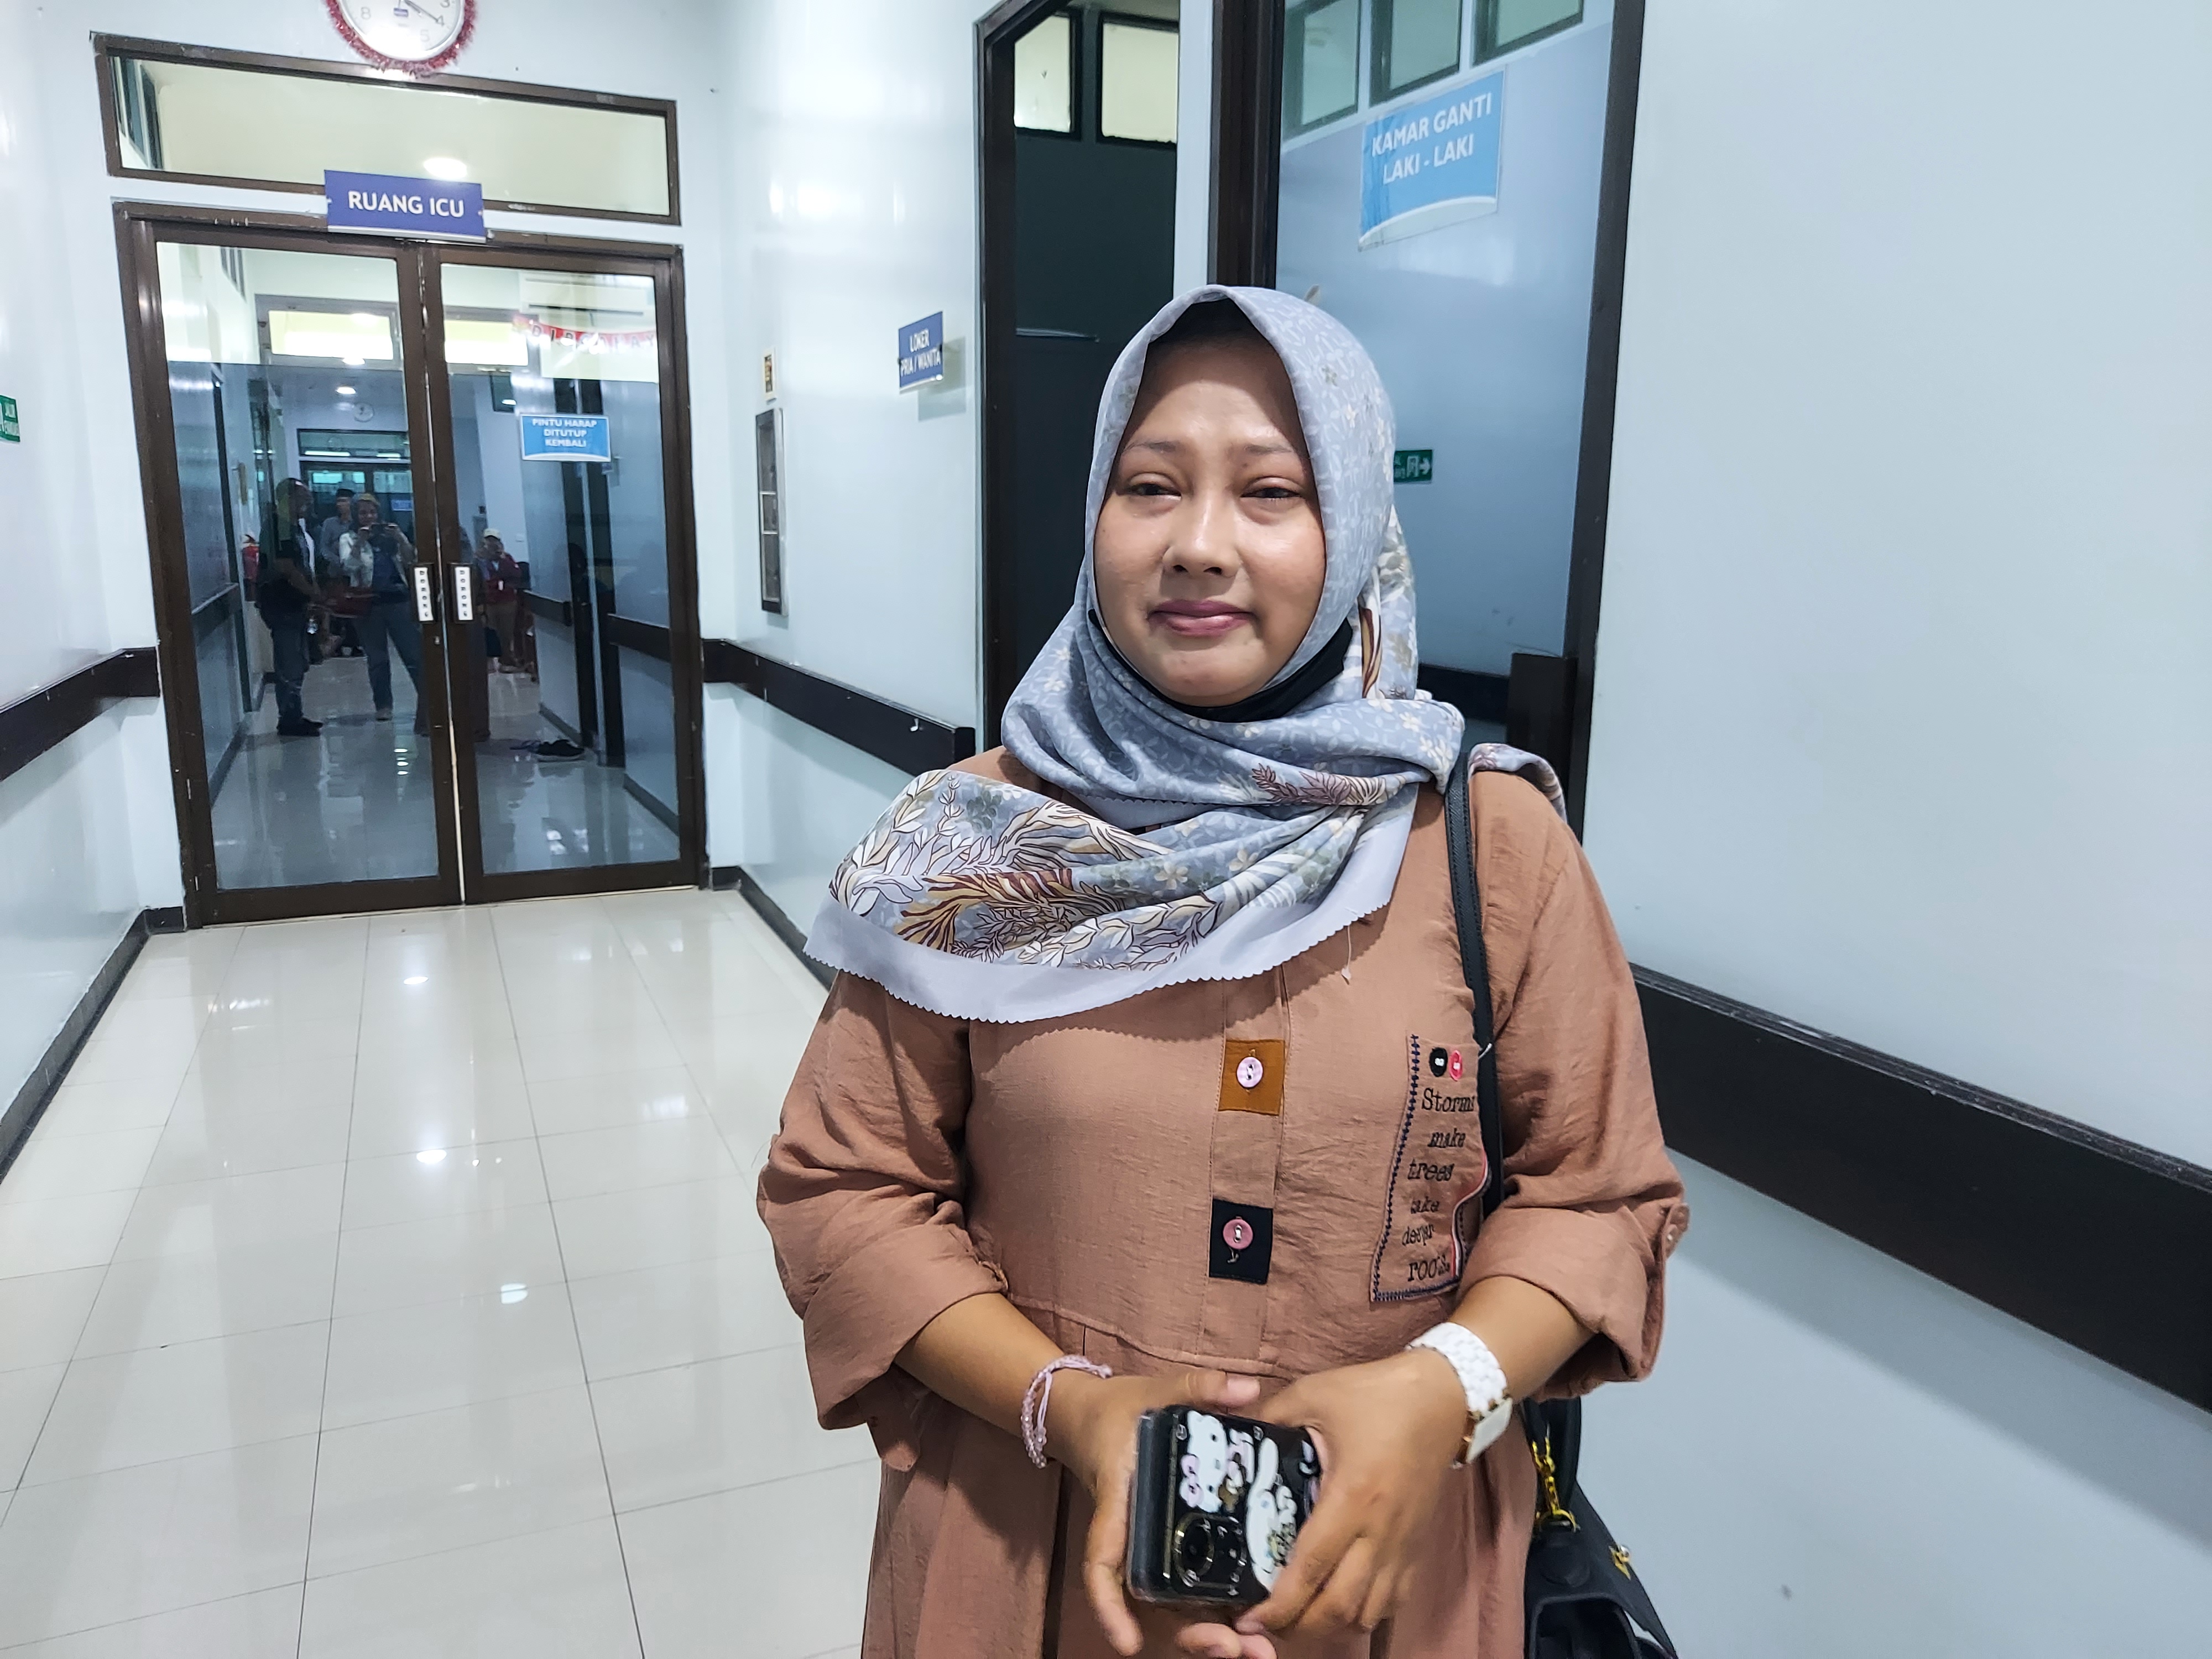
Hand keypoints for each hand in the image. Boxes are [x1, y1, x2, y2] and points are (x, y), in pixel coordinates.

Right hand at [1050, 1366, 1268, 1657]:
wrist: (1091, 1417)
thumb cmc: (1120, 1409)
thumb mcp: (1155, 1391)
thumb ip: (1197, 1389)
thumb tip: (1247, 1389)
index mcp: (1120, 1503)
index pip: (1105, 1561)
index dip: (1111, 1605)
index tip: (1127, 1644)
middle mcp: (1133, 1538)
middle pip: (1150, 1604)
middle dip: (1188, 1634)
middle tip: (1232, 1652)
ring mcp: (1151, 1549)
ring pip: (1172, 1609)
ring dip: (1207, 1636)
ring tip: (1254, 1655)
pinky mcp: (1170, 1550)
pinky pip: (1186, 1594)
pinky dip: (1214, 1617)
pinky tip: (1251, 1634)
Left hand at [1235, 1351, 1468, 1639]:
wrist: (1443, 1396)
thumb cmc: (1378, 1395)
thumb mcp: (1314, 1393)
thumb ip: (1272, 1416)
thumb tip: (1237, 1431)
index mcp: (1350, 1497)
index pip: (1310, 1568)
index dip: (1278, 1603)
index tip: (1247, 1618)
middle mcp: (1379, 1531)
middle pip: (1339, 1606)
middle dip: (1299, 1626)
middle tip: (1265, 1625)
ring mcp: (1403, 1544)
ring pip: (1368, 1612)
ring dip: (1332, 1625)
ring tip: (1300, 1618)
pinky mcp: (1418, 1546)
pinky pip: (1394, 1600)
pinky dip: (1367, 1613)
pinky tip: (1344, 1602)